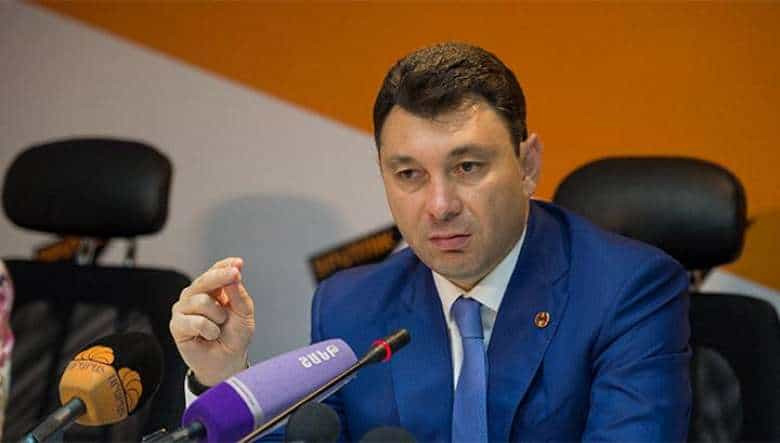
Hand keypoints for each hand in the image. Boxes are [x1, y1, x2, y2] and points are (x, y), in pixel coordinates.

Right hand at [170, 257, 254, 385]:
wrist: (227, 362)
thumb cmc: (234, 337)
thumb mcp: (244, 314)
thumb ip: (238, 294)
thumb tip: (234, 273)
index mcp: (212, 289)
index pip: (216, 270)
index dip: (225, 265)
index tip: (238, 263)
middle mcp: (195, 295)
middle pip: (205, 280)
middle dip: (221, 277)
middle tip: (235, 275)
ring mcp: (183, 309)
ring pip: (201, 301)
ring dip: (218, 316)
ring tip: (219, 327)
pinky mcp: (176, 325)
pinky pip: (195, 321)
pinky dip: (209, 330)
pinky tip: (210, 335)